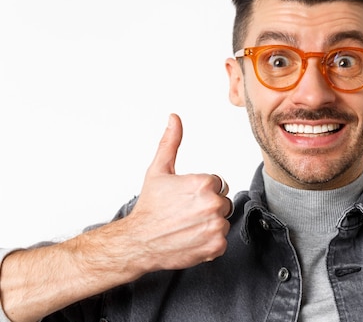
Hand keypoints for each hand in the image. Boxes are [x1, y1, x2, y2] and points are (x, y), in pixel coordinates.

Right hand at [124, 113, 231, 271]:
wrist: (138, 242)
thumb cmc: (149, 208)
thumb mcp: (159, 170)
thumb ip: (171, 142)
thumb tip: (174, 118)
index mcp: (204, 183)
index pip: (217, 184)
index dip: (200, 191)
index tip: (184, 199)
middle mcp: (213, 204)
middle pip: (223, 202)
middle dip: (207, 207)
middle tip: (185, 213)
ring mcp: (216, 226)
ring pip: (223, 221)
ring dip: (209, 224)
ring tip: (187, 226)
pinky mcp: (217, 245)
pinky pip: (222, 240)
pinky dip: (209, 242)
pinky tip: (191, 239)